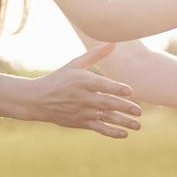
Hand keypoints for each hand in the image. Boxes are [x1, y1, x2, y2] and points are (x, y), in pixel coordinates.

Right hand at [22, 43, 142, 138]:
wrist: (37, 100)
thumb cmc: (59, 79)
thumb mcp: (75, 64)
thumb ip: (95, 55)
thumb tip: (113, 42)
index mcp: (82, 81)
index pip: (101, 85)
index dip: (115, 88)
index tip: (129, 91)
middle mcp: (82, 97)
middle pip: (106, 103)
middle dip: (123, 107)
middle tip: (139, 110)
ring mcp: (81, 111)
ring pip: (105, 118)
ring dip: (122, 122)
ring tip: (138, 125)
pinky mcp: (80, 123)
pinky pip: (98, 128)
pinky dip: (111, 132)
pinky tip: (125, 134)